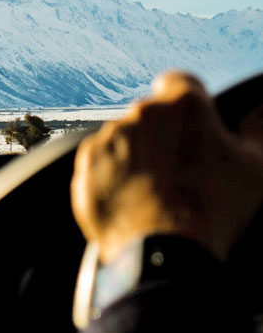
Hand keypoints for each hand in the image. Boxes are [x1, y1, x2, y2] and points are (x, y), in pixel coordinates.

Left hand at [71, 71, 262, 262]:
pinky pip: (99, 160)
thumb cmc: (214, 207)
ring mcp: (109, 136)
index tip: (190, 125)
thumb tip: (261, 109)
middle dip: (161, 133)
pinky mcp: (86, 162)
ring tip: (153, 190)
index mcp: (184, 105)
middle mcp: (141, 113)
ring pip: (122, 137)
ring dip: (134, 153)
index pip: (180, 83)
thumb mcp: (255, 166)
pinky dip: (110, 173)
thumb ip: (258, 129)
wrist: (163, 249)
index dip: (186, 104)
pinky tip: (130, 197)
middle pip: (149, 115)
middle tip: (176, 169)